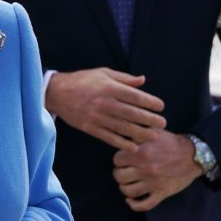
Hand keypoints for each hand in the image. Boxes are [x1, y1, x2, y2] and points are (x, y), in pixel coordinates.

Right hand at [46, 68, 165, 149]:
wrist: (57, 93)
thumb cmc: (83, 80)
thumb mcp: (103, 73)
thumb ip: (124, 78)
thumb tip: (143, 81)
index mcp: (109, 87)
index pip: (134, 96)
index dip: (149, 102)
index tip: (161, 107)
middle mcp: (104, 103)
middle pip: (131, 113)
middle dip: (149, 120)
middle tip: (163, 124)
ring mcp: (97, 117)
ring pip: (122, 127)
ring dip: (139, 133)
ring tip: (153, 137)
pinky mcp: (90, 127)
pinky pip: (109, 137)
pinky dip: (121, 143)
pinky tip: (133, 147)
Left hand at [112, 130, 202, 211]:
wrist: (193, 155)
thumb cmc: (172, 142)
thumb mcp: (153, 132)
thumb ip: (137, 134)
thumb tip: (124, 139)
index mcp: (141, 153)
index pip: (117, 160)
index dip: (118, 160)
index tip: (123, 160)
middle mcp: (145, 169)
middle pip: (119, 176)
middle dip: (119, 173)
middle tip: (124, 171)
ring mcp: (153, 183)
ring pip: (128, 191)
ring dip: (124, 188)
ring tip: (127, 183)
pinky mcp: (162, 193)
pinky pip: (144, 205)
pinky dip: (134, 205)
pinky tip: (130, 200)